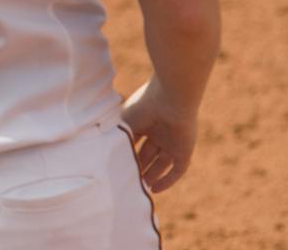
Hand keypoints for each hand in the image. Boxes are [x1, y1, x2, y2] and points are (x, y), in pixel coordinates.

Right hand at [120, 78, 197, 192]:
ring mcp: (172, 142)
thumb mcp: (123, 123)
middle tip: (127, 181)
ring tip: (139, 188)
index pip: (135, 142)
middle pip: (148, 154)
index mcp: (144, 120)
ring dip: (151, 175)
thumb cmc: (143, 106)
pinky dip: (167, 180)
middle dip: (138, 167)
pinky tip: (155, 189)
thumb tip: (103, 154)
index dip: (126, 154)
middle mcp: (159, 132)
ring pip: (161, 163)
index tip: (116, 167)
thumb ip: (116, 138)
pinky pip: (177, 169)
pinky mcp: (185, 150)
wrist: (170, 98)